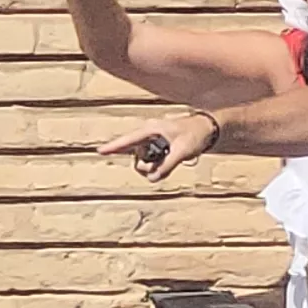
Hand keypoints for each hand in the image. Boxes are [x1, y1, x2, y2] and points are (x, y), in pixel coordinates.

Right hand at [99, 109, 219, 180]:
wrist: (208, 128)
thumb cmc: (195, 134)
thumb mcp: (182, 151)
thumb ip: (167, 166)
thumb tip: (153, 179)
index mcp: (151, 129)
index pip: (128, 140)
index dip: (113, 146)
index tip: (99, 151)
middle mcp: (148, 134)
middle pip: (137, 156)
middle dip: (148, 166)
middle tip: (167, 163)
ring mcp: (152, 141)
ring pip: (144, 161)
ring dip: (155, 167)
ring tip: (174, 159)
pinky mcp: (158, 146)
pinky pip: (152, 160)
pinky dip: (160, 165)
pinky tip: (172, 159)